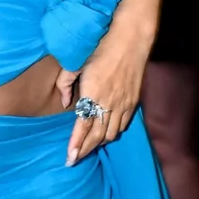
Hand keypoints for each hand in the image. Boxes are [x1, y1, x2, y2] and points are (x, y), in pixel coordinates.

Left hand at [65, 25, 147, 165]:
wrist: (130, 39)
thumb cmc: (101, 47)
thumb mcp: (77, 60)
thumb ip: (66, 81)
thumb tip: (66, 103)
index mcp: (93, 92)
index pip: (83, 124)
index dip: (76, 143)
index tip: (70, 156)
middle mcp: (109, 102)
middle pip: (97, 134)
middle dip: (85, 149)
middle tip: (75, 160)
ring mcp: (123, 103)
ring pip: (111, 132)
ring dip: (98, 143)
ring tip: (87, 149)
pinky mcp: (133, 101)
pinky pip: (123, 125)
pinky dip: (113, 133)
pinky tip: (106, 135)